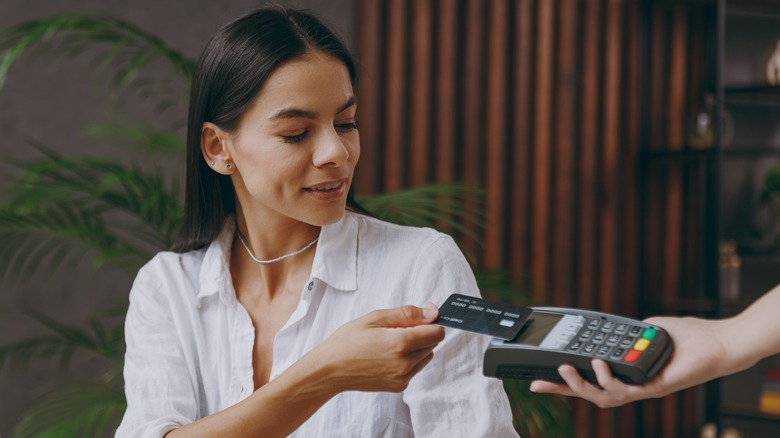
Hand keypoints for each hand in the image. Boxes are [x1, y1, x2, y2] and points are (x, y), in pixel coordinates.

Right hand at [310, 303, 444, 393]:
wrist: (329, 370)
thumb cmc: (348, 341)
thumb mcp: (375, 318)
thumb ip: (407, 314)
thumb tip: (432, 311)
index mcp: (401, 343)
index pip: (437, 332)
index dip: (430, 322)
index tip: (418, 318)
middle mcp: (405, 363)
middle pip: (432, 344)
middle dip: (421, 333)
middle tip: (395, 330)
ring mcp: (402, 377)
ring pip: (425, 357)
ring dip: (416, 347)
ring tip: (390, 343)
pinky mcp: (398, 386)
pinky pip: (414, 369)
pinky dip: (408, 360)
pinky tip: (387, 356)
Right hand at [529, 316, 729, 407]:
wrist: (715, 343)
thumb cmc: (686, 337)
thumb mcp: (645, 330)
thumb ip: (626, 335)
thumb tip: (610, 332)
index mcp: (627, 372)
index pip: (591, 378)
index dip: (566, 381)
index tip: (541, 377)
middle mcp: (632, 384)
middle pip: (590, 394)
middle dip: (562, 389)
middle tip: (539, 383)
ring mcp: (642, 388)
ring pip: (603, 397)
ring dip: (581, 386)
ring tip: (566, 369)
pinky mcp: (654, 388)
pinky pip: (625, 390)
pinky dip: (608, 378)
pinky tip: (600, 363)